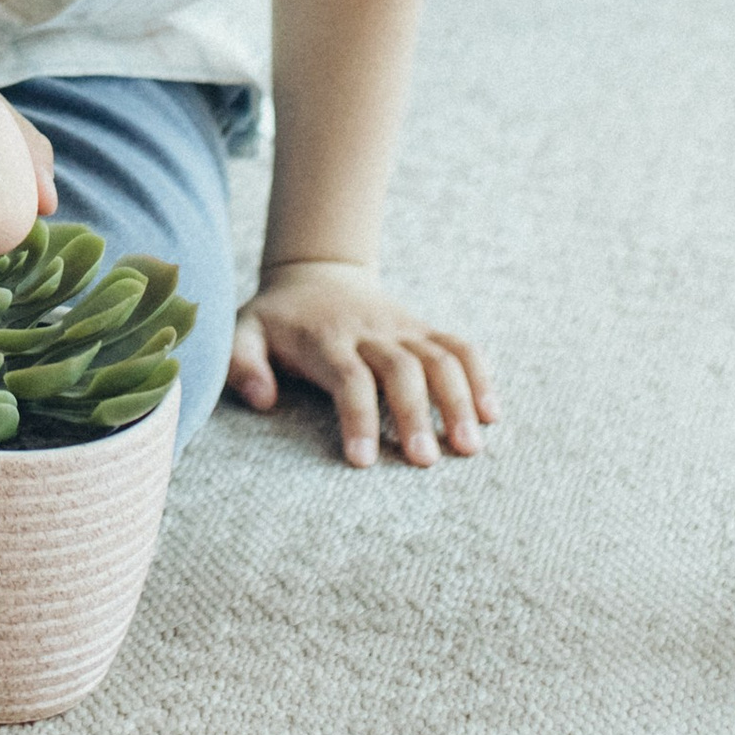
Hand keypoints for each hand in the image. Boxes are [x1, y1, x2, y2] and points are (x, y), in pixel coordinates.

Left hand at [227, 259, 493, 469]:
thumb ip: (242, 363)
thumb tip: (262, 399)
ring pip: (439, 357)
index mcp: (325, 338)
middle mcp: (369, 331)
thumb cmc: (277, 319)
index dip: (356, 416)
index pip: (348, 377)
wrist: (316, 273)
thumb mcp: (243, 330)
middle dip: (415, 414)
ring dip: (458, 400)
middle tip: (425, 462)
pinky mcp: (423, 329)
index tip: (363, 461)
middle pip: (401, 369)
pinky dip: (479, 376)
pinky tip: (492, 414)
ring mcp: (402, 328)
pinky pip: (459, 346)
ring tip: (470, 447)